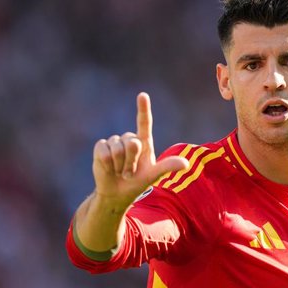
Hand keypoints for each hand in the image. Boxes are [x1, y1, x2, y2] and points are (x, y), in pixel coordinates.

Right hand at [92, 92, 188, 206]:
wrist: (117, 193)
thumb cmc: (138, 182)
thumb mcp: (153, 175)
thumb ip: (167, 167)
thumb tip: (186, 164)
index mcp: (144, 142)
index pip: (144, 122)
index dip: (143, 108)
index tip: (142, 95)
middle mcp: (129, 139)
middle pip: (131, 143)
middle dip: (131, 162)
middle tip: (130, 172)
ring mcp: (114, 141)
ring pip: (116, 149)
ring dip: (119, 166)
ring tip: (120, 171)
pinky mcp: (101, 147)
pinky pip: (103, 152)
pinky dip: (107, 164)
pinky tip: (108, 168)